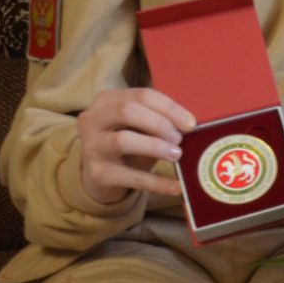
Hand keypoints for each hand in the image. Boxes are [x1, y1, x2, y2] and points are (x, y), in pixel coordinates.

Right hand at [76, 87, 193, 204]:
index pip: (142, 96)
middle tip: (179, 138)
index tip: (191, 124)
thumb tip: (189, 126)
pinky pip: (131, 177)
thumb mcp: (141, 127)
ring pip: (122, 140)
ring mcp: (92, 147)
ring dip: (155, 147)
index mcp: (108, 101)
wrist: (102, 175)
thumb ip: (160, 121)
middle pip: (128, 111)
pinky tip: (176, 186)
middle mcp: (93, 120)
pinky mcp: (98, 174)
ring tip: (177, 155)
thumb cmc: (129, 141)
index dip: (170, 108)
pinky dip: (157, 182)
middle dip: (159, 124)